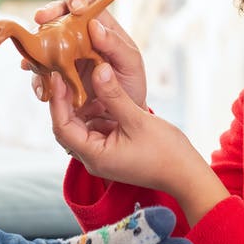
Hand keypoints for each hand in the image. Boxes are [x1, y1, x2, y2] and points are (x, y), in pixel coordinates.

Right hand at [29, 0, 146, 110]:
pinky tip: (39, 83)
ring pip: (42, 39)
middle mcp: (77, 33)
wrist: (121, 112)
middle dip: (47, 13)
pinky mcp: (55, 73)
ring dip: (36, 45)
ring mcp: (63, 52)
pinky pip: (40, 69)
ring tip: (36, 56)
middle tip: (40, 18)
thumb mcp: (130, 63)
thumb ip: (115, 44)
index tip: (76, 7)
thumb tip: (94, 26)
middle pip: (57, 13)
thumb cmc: (130, 81)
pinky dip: (37, 75)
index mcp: (99, 24)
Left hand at [50, 61, 228, 226]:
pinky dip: (94, 111)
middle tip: (64, 72)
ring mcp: (102, 156)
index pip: (62, 127)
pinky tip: (99, 93)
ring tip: (80, 78)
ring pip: (80, 127)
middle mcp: (93, 158)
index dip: (57, 100)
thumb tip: (99, 69)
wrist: (186, 174)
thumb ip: (114, 95)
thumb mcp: (138, 119)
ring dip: (79, 105)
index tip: (57, 75)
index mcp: (95, 155)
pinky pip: (95, 128)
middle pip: (66, 127)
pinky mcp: (111, 151)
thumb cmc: (166, 152)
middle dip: (64, 101)